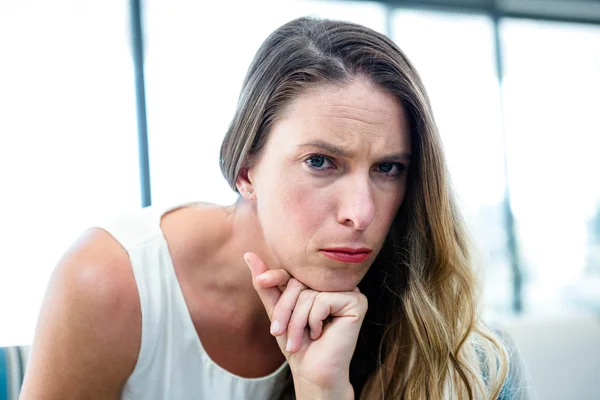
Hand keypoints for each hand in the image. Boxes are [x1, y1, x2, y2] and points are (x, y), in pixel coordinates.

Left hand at [244, 252, 366, 398]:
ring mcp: (348, 291)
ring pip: (310, 294)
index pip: (294, 271)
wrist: (312, 371)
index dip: (276, 276)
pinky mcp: (357, 301)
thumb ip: (266, 284)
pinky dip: (315, 320)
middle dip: (284, 310)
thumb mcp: (277, 310)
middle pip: (300, 283)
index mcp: (318, 282)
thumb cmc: (297, 343)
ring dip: (297, 321)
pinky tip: (321, 333)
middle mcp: (334, 284)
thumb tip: (248, 255)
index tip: (261, 281)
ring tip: (299, 339)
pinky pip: (324, 300)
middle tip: (278, 332)